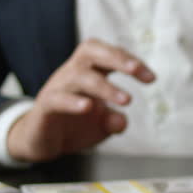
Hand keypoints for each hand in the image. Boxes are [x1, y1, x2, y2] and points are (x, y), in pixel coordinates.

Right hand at [7, 38, 154, 161]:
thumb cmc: (74, 125)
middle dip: (116, 57)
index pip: (110, 55)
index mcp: (89, 71)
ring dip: (104, 86)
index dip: (130, 61)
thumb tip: (121, 121)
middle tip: (135, 70)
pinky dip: (72, 101)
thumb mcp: (101, 125)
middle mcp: (72, 73)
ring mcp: (57, 87)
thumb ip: (114, 121)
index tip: (151, 78)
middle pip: (91, 50)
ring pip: (78, 75)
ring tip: (126, 99)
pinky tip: (88, 107)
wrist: (41, 141)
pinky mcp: (45, 106)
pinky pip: (57, 98)